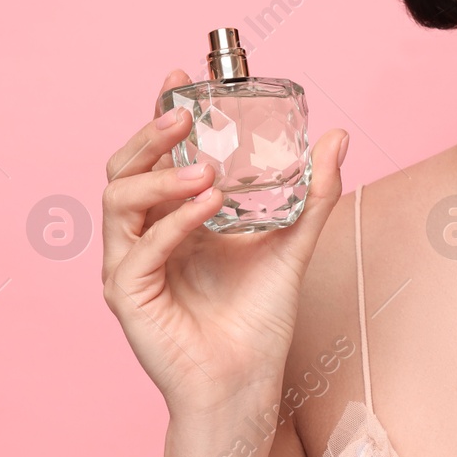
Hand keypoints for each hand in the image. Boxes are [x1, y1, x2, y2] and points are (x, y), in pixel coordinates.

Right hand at [100, 69, 349, 419]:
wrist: (248, 380)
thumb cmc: (260, 316)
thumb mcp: (293, 240)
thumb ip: (314, 192)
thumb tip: (337, 137)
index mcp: (173, 216)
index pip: (156, 155)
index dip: (159, 114)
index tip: (180, 76)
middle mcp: (144, 234)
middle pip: (123, 169)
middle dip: (150, 136)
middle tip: (184, 115)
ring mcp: (130, 264)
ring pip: (119, 200)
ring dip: (161, 176)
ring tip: (207, 170)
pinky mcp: (128, 295)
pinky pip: (141, 248)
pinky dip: (173, 222)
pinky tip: (206, 205)